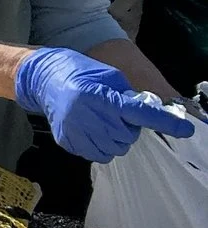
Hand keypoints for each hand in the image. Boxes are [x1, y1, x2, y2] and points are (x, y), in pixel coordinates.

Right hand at [14, 46, 195, 161]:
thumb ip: (128, 96)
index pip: (138, 113)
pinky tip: (93, 131)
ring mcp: (75, 131)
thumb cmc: (79, 72)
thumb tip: (146, 115)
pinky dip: (102, 146)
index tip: (185, 130)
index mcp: (98, 96)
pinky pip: (97, 155)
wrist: (42, 78)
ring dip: (116, 139)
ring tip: (105, 123)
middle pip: (127, 136)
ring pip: (114, 149)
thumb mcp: (108, 76)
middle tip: (117, 114)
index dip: (164, 122)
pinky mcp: (67, 141)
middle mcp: (86, 116)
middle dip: (128, 128)